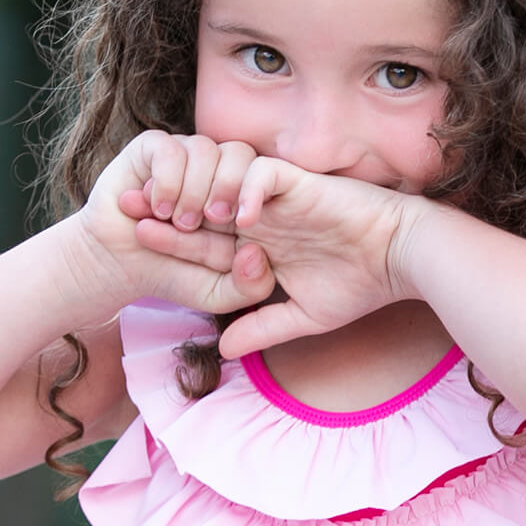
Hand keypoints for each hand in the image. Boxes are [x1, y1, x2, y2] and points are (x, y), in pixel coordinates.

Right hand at [74, 131, 276, 314]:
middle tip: (209, 220)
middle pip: (241, 153)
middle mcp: (216, 170)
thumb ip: (251, 287)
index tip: (243, 225)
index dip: (256, 195)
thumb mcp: (220, 294)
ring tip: (177, 222)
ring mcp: (186, 157)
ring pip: (206, 150)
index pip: (265, 176)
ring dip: (193, 191)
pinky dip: (168, 182)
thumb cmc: (175, 275)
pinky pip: (171, 149)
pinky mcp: (153, 150)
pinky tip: (157, 209)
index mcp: (241, 197)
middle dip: (228, 187)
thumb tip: (257, 252)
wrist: (122, 267)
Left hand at [131, 153, 427, 356]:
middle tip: (123, 207)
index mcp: (257, 245)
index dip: (169, 241)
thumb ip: (262, 328)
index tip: (132, 242)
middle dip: (162, 205)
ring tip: (186, 217)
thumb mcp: (303, 316)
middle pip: (201, 205)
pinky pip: (262, 173)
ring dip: (202, 196)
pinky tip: (240, 214)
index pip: (204, 240)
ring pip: (224, 181)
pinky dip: (249, 189)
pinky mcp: (301, 184)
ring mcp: (278, 197)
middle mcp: (262, 217)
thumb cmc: (361, 285)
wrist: (402, 259)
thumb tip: (222, 352)